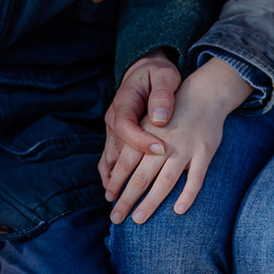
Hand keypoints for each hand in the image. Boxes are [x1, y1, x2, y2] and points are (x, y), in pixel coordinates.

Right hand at [100, 49, 179, 193]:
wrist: (145, 71)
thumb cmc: (158, 75)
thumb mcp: (164, 77)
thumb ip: (162, 95)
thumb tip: (159, 118)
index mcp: (124, 103)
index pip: (128, 126)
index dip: (142, 141)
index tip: (160, 151)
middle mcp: (114, 119)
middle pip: (115, 150)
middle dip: (121, 177)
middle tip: (127, 198)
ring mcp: (112, 130)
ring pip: (109, 158)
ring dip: (112, 181)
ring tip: (115, 202)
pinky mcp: (116, 138)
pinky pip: (109, 159)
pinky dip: (109, 175)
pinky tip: (112, 192)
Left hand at [105, 57, 252, 223]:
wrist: (204, 94)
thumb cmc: (171, 113)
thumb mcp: (148, 120)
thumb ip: (135, 142)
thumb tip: (115, 169)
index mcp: (147, 134)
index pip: (126, 163)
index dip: (116, 182)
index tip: (108, 198)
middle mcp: (163, 143)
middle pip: (141, 177)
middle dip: (126, 199)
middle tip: (115, 218)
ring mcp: (185, 148)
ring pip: (165, 182)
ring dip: (150, 203)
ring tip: (138, 219)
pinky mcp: (204, 153)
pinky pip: (196, 179)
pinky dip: (187, 195)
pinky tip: (178, 211)